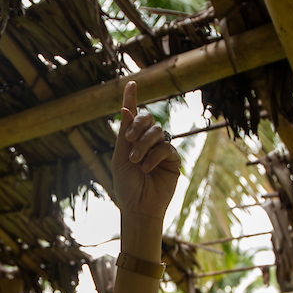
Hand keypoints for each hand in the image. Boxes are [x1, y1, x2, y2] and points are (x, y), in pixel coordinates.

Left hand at [111, 81, 180, 220]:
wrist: (138, 208)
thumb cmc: (126, 186)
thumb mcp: (120, 158)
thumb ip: (124, 135)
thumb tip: (126, 108)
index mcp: (132, 140)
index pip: (133, 116)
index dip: (132, 99)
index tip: (131, 84)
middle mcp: (147, 142)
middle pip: (148, 120)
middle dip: (138, 126)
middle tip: (129, 140)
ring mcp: (161, 150)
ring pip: (157, 132)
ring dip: (144, 145)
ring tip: (135, 161)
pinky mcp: (173, 161)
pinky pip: (166, 148)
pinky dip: (154, 156)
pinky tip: (146, 168)